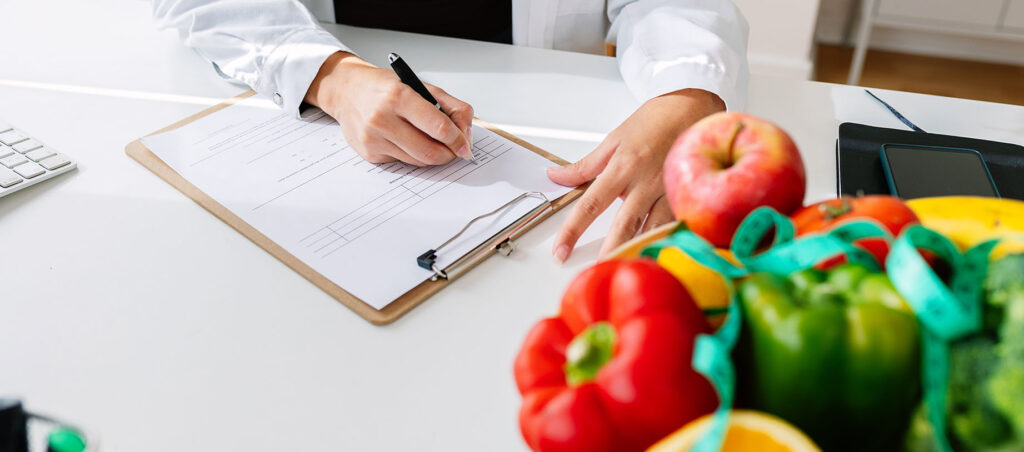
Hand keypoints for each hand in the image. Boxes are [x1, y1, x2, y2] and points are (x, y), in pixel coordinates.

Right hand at [305, 52, 473, 165]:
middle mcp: (382, 118)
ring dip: (432, 155)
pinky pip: (403, 162)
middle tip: (454, 149)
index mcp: (399, 96)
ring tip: (433, 142)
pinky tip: (407, 140)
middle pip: (429, 151)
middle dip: (448, 154)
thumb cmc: (384, 87)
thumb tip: (466, 134)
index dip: (458, 140)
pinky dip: (412, 154)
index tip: (465, 145)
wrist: (346, 91)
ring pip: (418, 161)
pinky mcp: (369, 153)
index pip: (438, 127)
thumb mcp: (420, 85)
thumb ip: (451, 106)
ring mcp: (374, 138)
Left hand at [547, 89, 725, 261]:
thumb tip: (555, 177)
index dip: (573, 230)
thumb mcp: (614, 139)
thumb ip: (585, 166)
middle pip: (624, 225)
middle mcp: (646, 182)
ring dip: (639, 251)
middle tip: (597, 272)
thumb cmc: (655, 120)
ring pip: (653, 230)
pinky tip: (660, 256)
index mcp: (623, 167)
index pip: (590, 205)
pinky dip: (666, 240)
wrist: (695, 105)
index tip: (560, 251)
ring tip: (627, 270)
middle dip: (609, 251)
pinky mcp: (689, 196)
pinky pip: (676, 224)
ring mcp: (670, 191)